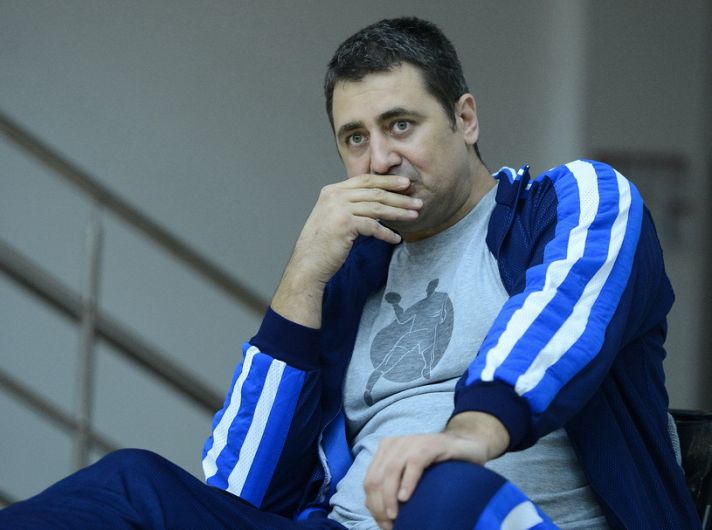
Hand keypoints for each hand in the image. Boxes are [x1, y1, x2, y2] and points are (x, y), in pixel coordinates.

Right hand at [272, 174, 421, 327]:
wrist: (307, 264)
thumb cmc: (322, 244)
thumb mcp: (332, 217)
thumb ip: (349, 205)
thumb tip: (376, 202)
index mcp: (332, 190)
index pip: (365, 180)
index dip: (387, 180)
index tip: (405, 184)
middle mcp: (334, 196)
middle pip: (374, 191)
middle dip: (399, 196)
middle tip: (417, 200)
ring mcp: (339, 209)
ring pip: (377, 207)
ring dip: (399, 212)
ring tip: (414, 215)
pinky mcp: (345, 224)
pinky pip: (373, 226)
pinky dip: (387, 233)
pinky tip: (396, 239)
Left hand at [363, 412, 508, 529]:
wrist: (466, 446)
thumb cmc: (437, 465)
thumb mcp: (410, 474)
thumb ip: (392, 485)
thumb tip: (371, 506)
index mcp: (386, 450)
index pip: (369, 481)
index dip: (373, 505)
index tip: (383, 524)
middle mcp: (395, 444)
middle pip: (376, 478)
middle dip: (379, 505)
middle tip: (390, 524)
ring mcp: (412, 442)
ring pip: (390, 471)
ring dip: (389, 497)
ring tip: (395, 516)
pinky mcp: (429, 445)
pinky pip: (413, 464)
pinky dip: (407, 482)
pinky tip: (406, 498)